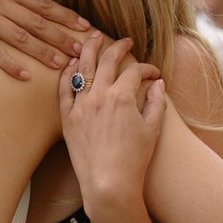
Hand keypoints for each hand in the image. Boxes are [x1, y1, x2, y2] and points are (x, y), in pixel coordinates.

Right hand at [0, 0, 88, 78]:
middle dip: (63, 37)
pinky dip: (12, 64)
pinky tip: (25, 75)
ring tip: (62, 65)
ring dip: (44, 52)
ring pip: (21, 37)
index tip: (84, 26)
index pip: (42, 4)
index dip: (66, 16)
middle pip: (38, 22)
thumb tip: (22, 0)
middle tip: (83, 50)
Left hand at [59, 32, 164, 216]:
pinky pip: (64, 88)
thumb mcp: (153, 129)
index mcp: (122, 97)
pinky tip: (71, 63)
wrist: (109, 185)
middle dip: (118, 47)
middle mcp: (99, 96)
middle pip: (106, 60)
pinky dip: (67, 73)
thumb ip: (156, 102)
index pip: (134, 71)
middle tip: (124, 41)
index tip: (153, 73)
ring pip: (81, 67)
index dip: (147, 69)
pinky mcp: (67, 118)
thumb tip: (158, 84)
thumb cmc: (134, 160)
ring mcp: (80, 106)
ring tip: (92, 37)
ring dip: (88, 49)